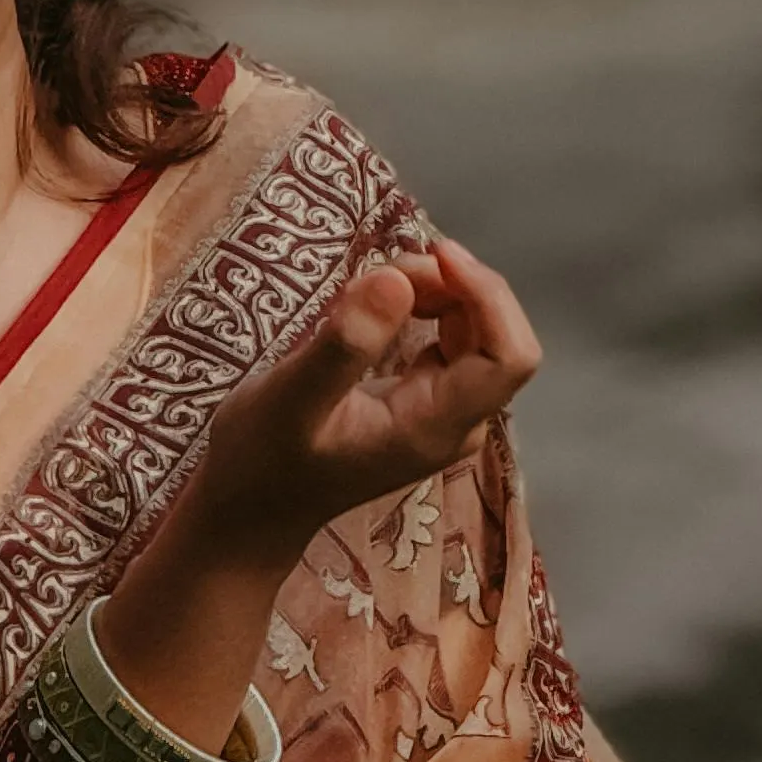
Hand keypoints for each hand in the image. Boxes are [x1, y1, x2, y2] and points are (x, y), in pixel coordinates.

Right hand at [190, 233, 537, 563]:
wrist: (250, 508)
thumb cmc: (263, 457)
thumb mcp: (290, 396)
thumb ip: (346, 343)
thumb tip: (398, 280)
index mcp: (435, 426)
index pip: (510, 357)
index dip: (488, 295)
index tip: (436, 253)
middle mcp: (456, 422)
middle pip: (495, 335)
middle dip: (452, 286)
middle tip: (382, 270)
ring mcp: (445, 413)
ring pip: (474, 330)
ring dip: (434, 291)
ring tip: (367, 288)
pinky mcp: (427, 400)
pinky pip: (450, 339)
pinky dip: (422, 307)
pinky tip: (375, 306)